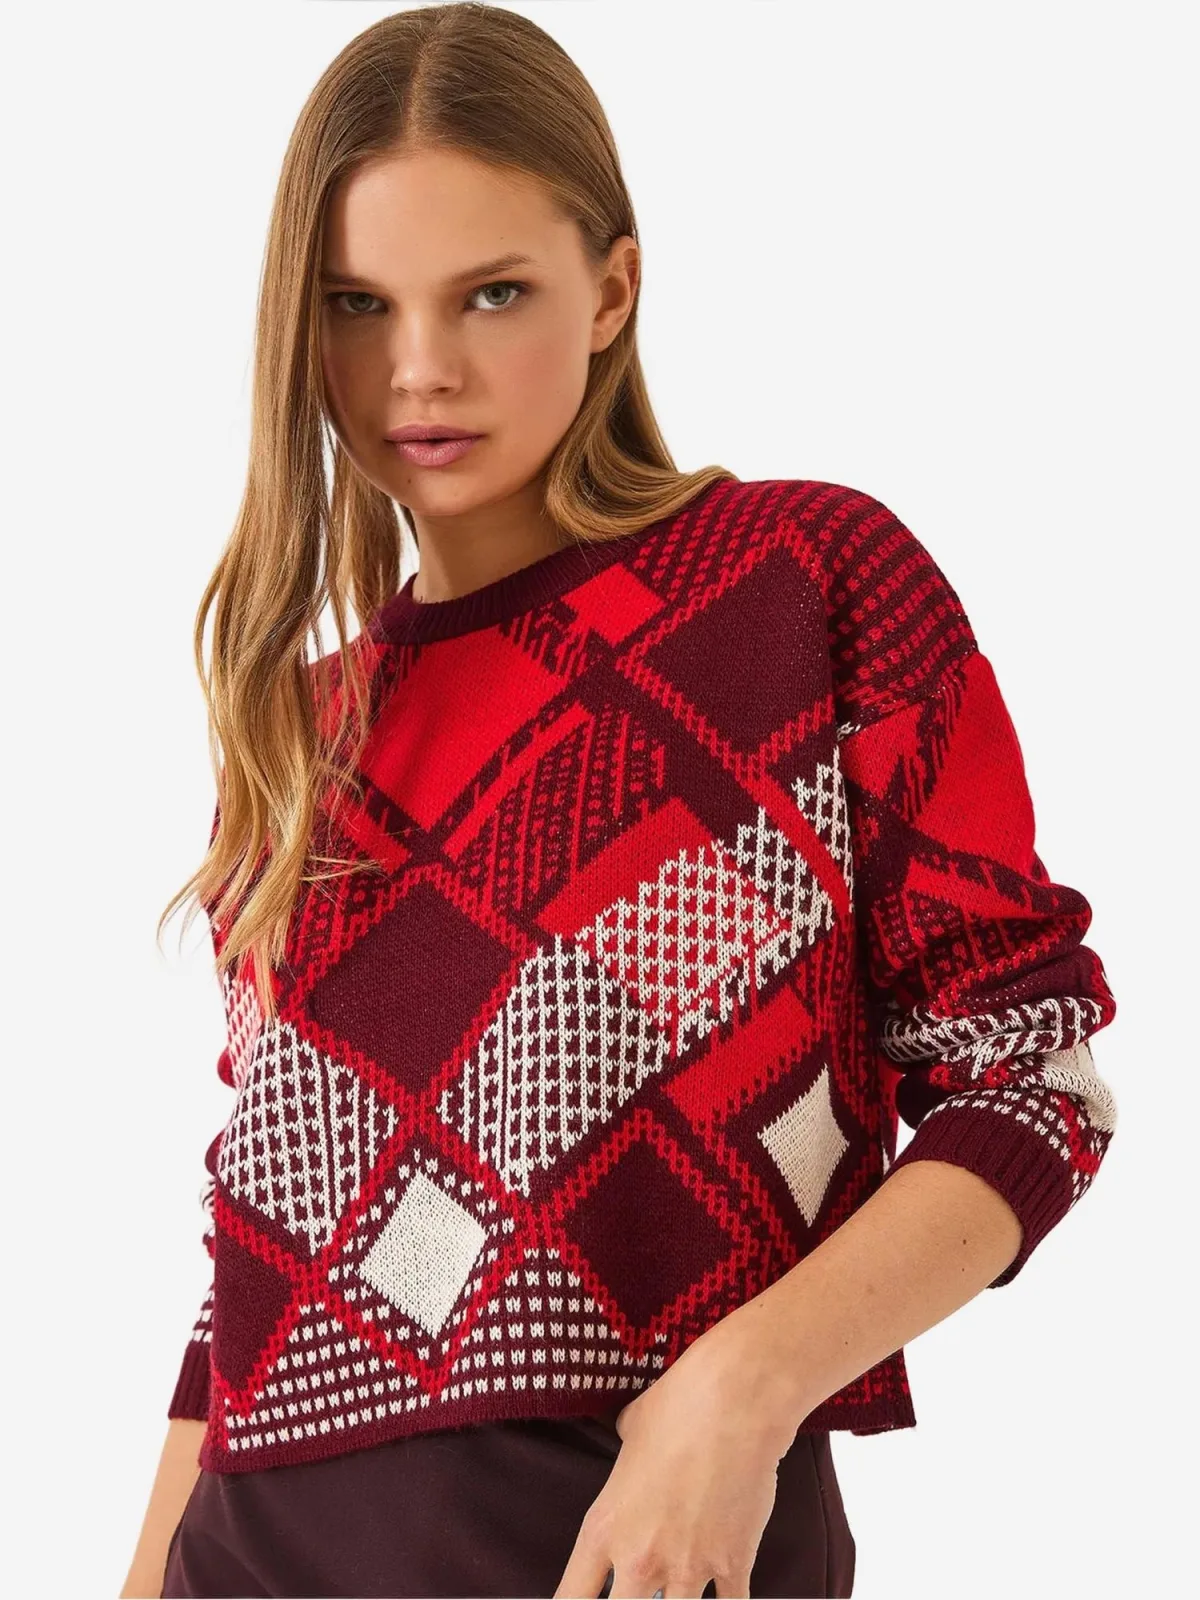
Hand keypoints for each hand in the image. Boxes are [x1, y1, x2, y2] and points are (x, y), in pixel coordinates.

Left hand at [552, 1315, 803, 1598]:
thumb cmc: (677, 1406)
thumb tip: (631, 1447)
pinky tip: (727, 1597)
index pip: (572, 1598)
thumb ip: (625, 1460)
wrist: (733, 1401)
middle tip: (641, 1592)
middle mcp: (641, 1559)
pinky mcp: (733, 1563)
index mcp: (605, 1528)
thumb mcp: (630, 1430)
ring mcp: (688, 1566)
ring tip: (678, 1590)